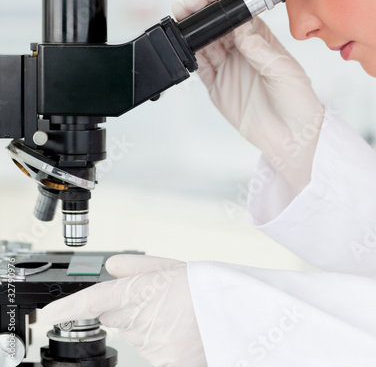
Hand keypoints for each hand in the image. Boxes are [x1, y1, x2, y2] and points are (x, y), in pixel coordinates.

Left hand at [40, 255, 206, 366]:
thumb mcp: (172, 267)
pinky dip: (162, 342)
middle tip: (159, 300)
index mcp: (141, 291)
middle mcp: (141, 321)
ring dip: (149, 326)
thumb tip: (112, 266)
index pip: (93, 301)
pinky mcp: (165, 363)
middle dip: (129, 310)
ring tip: (177, 314)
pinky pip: (153, 353)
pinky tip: (182, 331)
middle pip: (117, 317)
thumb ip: (138, 267)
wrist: (236, 313)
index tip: (50, 314)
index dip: (68, 307)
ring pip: (136, 335)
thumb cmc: (206, 286)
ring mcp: (152, 346)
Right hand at [172, 0, 324, 192]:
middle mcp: (243, 52)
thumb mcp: (284, 70)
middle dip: (202, 13)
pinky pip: (201, 68)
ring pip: (206, 45)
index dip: (223, 3)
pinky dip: (191, 57)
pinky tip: (184, 45)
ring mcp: (229, 69)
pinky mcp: (218, 87)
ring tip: (180, 18)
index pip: (239, 16)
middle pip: (218, 27)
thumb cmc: (298, 102)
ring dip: (192, 31)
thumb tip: (240, 29)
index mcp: (262, 42)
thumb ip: (259, 49)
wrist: (291, 137)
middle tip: (188, 3)